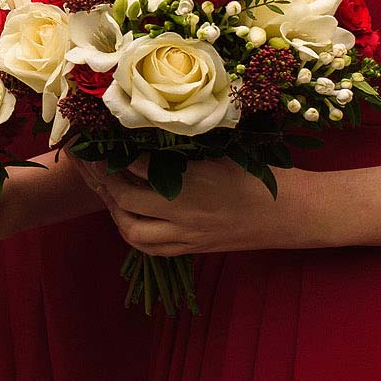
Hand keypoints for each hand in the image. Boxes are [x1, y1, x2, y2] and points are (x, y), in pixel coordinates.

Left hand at [84, 154, 307, 256]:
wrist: (293, 214)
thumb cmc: (262, 174)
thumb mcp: (223, 151)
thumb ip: (185, 147)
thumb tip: (147, 131)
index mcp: (194, 180)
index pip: (138, 164)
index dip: (113, 150)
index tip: (96, 134)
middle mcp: (185, 212)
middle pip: (125, 199)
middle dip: (101, 179)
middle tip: (88, 159)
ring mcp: (187, 236)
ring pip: (132, 231)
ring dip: (113, 210)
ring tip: (104, 188)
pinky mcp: (193, 249)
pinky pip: (151, 248)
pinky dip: (132, 232)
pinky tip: (126, 216)